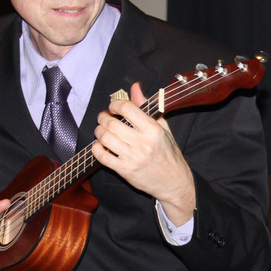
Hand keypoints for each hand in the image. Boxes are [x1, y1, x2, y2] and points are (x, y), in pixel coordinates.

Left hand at [92, 82, 195, 223]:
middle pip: (112, 123)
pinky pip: (102, 156)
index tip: (113, 107)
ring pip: (104, 138)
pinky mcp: (125, 170)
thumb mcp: (163, 128)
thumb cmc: (168, 154)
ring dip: (99, 131)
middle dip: (103, 117)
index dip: (115, 104)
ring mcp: (132, 157)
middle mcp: (142, 143)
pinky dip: (96, 148)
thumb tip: (135, 88)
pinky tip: (100, 146)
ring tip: (102, 130)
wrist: (174, 183)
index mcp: (153, 129)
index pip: (127, 108)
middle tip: (104, 117)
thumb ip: (147, 107)